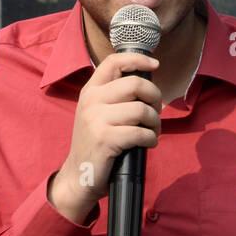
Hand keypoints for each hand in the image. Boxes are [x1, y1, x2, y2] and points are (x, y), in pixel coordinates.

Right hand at [48, 51, 161, 223]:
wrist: (79, 175)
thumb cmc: (96, 144)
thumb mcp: (97, 114)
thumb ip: (115, 97)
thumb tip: (147, 85)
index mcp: (91, 91)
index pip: (113, 62)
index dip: (138, 59)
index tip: (155, 65)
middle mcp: (91, 101)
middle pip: (135, 84)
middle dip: (155, 98)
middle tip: (156, 111)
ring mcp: (96, 120)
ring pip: (142, 110)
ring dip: (156, 122)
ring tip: (153, 131)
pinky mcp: (105, 139)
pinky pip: (141, 133)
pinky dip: (152, 139)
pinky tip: (149, 143)